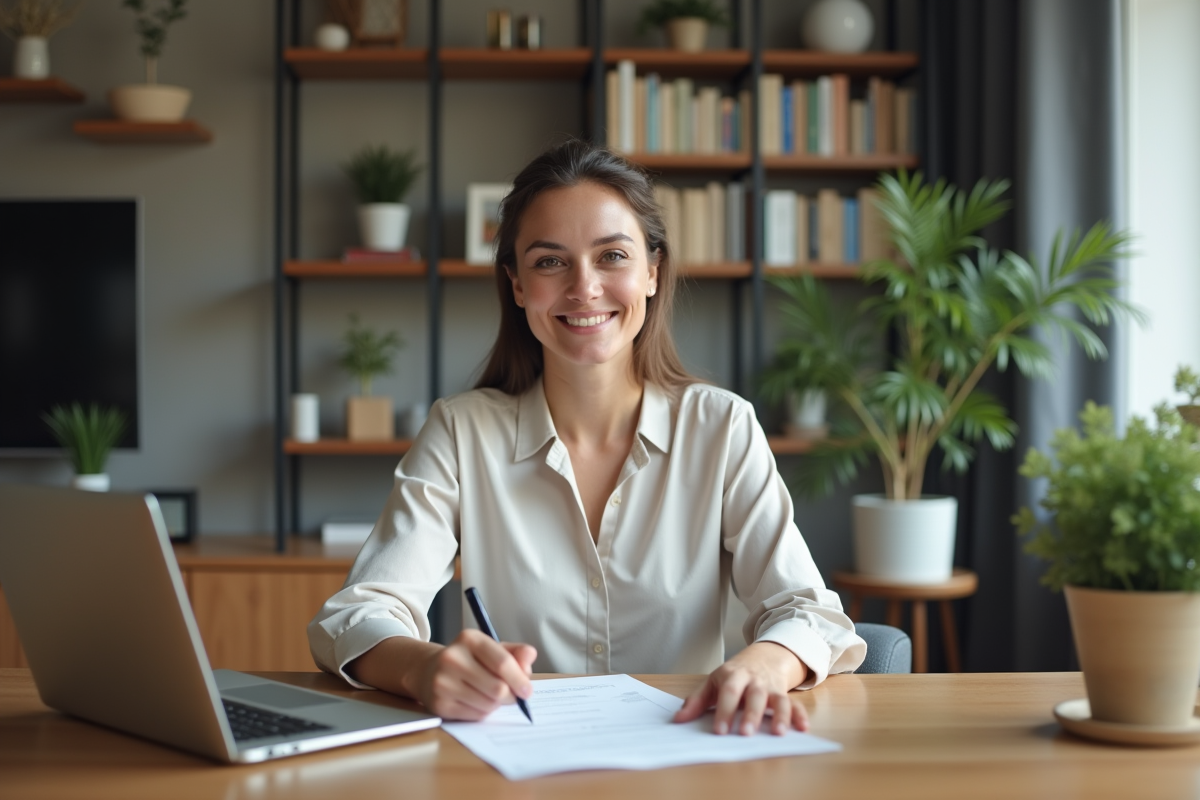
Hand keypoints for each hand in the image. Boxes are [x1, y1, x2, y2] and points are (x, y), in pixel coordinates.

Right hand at [411, 629, 536, 720]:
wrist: (429, 670)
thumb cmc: (469, 660)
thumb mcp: (491, 649)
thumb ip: (515, 653)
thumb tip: (530, 656)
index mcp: (469, 639)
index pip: (502, 662)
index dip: (519, 679)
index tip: (528, 691)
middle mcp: (452, 658)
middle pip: (497, 688)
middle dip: (511, 696)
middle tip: (512, 696)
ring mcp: (443, 682)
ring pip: (488, 704)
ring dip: (497, 704)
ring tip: (491, 695)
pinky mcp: (439, 704)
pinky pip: (475, 715)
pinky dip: (483, 712)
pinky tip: (477, 701)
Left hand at [673, 642, 808, 735]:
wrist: (764, 656)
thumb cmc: (735, 675)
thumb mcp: (714, 682)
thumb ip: (697, 701)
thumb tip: (678, 719)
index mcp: (733, 676)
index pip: (728, 692)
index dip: (724, 711)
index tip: (720, 731)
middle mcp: (754, 681)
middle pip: (754, 696)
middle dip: (750, 715)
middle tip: (745, 734)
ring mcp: (771, 688)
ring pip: (777, 699)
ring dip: (779, 716)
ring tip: (778, 733)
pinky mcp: (785, 694)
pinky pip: (795, 704)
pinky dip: (800, 715)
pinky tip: (802, 728)